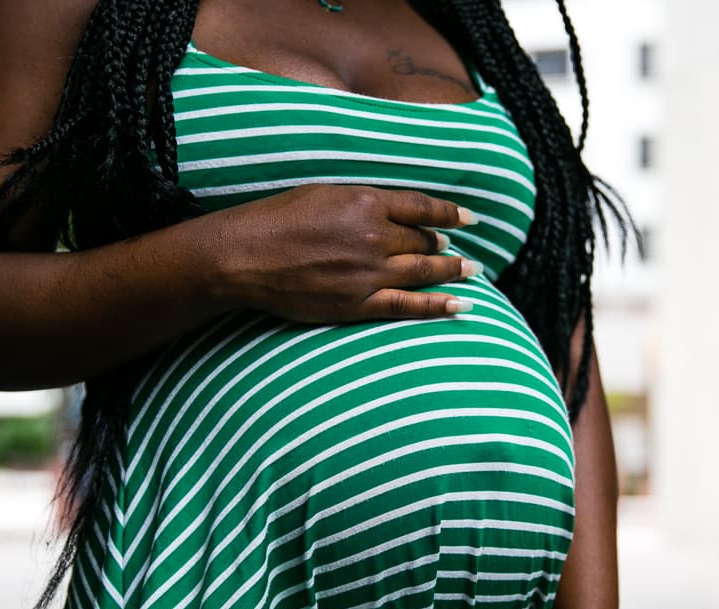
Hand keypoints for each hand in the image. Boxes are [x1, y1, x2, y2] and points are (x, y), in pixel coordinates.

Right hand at [207, 184, 480, 322]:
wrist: (246, 257)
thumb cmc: (277, 220)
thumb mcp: (324, 194)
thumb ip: (362, 201)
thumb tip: (390, 210)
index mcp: (366, 201)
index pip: (421, 207)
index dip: (450, 213)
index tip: (468, 218)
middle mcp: (374, 235)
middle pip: (423, 241)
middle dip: (444, 246)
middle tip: (459, 250)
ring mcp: (369, 272)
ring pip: (423, 271)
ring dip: (452, 271)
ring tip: (472, 272)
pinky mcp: (359, 303)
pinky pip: (408, 305)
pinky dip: (438, 305)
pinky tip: (461, 305)